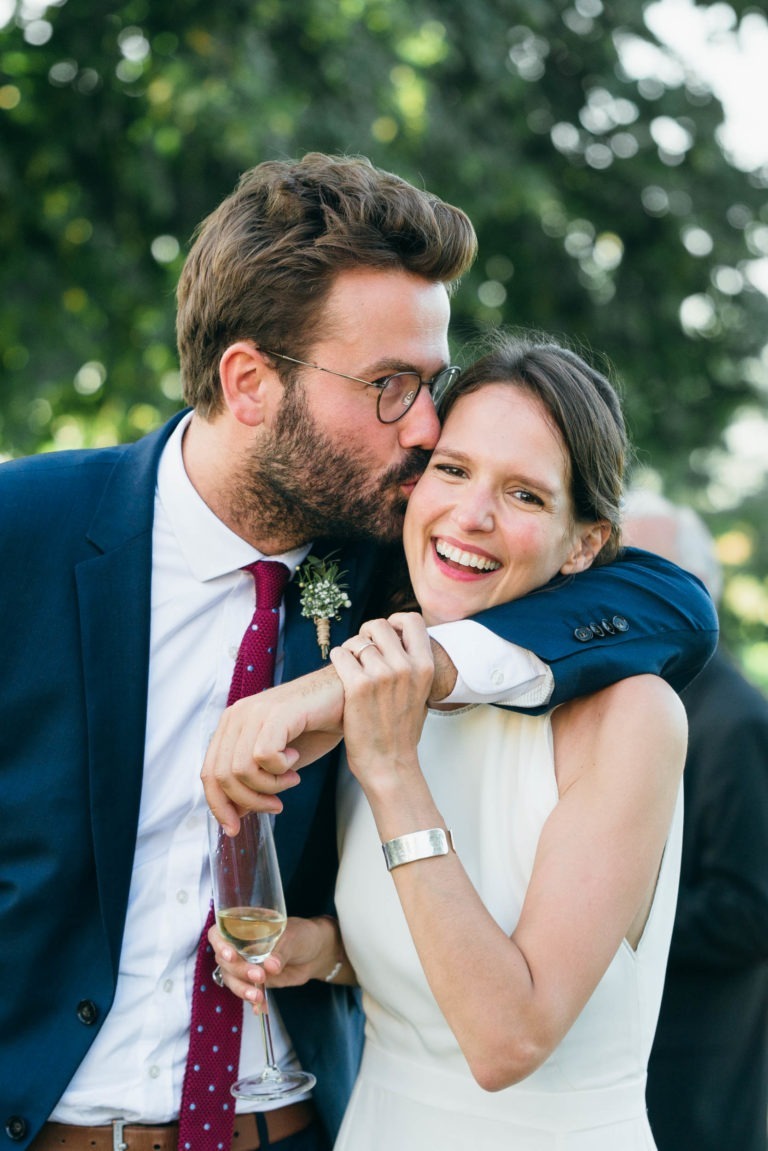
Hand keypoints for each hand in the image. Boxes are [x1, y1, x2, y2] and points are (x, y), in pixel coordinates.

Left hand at [202, 665, 345, 833]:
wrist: (347, 697)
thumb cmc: (315, 726)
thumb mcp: (279, 762)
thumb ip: (253, 782)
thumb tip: (234, 813)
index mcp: (231, 725)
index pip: (209, 773)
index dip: (219, 806)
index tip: (234, 829)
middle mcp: (237, 715)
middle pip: (221, 776)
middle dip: (250, 801)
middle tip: (276, 804)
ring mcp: (254, 712)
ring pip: (242, 769)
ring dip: (270, 785)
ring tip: (291, 778)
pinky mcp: (275, 713)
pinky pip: (264, 756)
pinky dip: (281, 768)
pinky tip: (296, 758)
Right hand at [208, 917, 352, 1012]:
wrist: (316, 953)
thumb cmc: (302, 935)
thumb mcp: (293, 938)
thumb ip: (281, 951)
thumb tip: (271, 966)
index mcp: (244, 928)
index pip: (219, 934)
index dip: (220, 945)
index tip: (230, 955)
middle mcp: (240, 947)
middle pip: (224, 961)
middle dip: (239, 971)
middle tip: (259, 976)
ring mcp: (246, 966)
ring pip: (232, 980)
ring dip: (242, 990)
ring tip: (258, 997)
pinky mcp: (255, 982)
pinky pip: (247, 993)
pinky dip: (253, 1002)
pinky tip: (261, 1008)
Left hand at [330, 613, 433, 793]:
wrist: (388, 763)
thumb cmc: (402, 729)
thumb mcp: (421, 693)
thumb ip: (414, 665)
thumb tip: (402, 638)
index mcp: (425, 666)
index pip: (412, 620)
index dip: (395, 622)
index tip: (386, 637)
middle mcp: (406, 667)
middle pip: (379, 624)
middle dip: (367, 635)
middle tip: (363, 652)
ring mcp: (381, 675)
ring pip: (357, 641)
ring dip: (350, 651)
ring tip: (352, 668)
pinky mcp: (358, 686)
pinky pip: (340, 654)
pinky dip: (337, 660)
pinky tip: (341, 673)